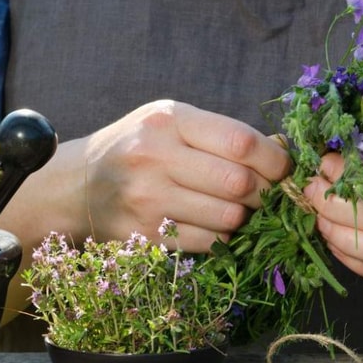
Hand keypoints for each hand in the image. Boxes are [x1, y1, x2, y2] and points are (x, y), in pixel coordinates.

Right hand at [80, 100, 290, 251]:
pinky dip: (223, 237)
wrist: (78, 185)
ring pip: (228, 217)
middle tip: (266, 194)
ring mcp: (148, 198)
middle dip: (265, 193)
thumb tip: (283, 148)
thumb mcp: (174, 123)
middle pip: (239, 183)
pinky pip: (208, 242)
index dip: (274, 160)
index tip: (283, 169)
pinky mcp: (145, 235)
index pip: (240, 142)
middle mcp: (156, 156)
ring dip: (245, 217)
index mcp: (169, 120)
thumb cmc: (140, 147)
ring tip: (239, 208)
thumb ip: (224, 133)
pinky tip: (215, 224)